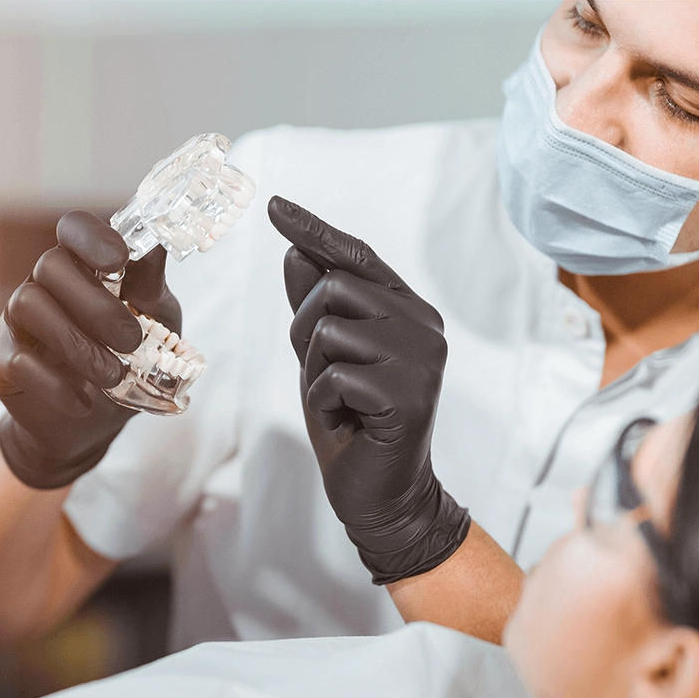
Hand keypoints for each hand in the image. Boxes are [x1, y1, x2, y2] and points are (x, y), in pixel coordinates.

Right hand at [0, 211, 181, 488]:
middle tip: (132, 341)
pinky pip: (19, 361)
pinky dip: (58, 385)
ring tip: (113, 376)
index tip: (119, 259)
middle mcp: (44, 285)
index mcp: (83, 268)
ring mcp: (16, 321)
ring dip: (79, 346)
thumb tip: (156, 246)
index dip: (92, 236)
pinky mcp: (0, 360)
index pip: (74, 228)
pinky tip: (84, 401)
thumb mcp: (156, 324)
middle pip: (50, 265)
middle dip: (97, 305)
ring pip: (28, 306)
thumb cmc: (130, 360)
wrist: (96, 423)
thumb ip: (151, 289)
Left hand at [268, 196, 469, 584]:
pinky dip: (323, 403)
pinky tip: (349, 424)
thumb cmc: (351, 424)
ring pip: (329, 329)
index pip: (357, 257)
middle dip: (306, 331)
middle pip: (334, 286)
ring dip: (315, 372)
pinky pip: (334, 376)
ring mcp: (423, 360)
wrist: (380, 494)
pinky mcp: (411, 396)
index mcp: (408, 311)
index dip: (315, 230)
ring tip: (342, 403)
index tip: (274, 203)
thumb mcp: (323, 359)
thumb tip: (294, 253)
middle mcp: (424, 326)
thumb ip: (315, 309)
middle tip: (325, 378)